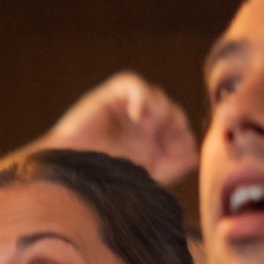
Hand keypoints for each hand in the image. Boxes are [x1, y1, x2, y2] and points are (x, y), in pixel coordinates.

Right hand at [41, 73, 197, 186]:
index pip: (178, 129)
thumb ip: (172, 167)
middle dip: (174, 124)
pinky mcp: (107, 97)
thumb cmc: (101, 180)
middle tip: (168, 139)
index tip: (181, 154)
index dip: (184, 138)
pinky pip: (131, 83)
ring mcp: (123, 109)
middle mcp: (138, 124)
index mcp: (147, 142)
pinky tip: (137, 114)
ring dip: (159, 110)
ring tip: (148, 127)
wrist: (67, 177)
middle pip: (170, 111)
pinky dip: (140, 94)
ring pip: (155, 95)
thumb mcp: (145, 176)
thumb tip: (195, 156)